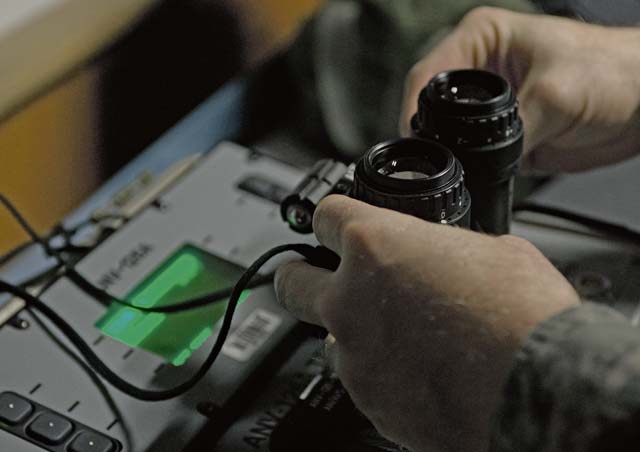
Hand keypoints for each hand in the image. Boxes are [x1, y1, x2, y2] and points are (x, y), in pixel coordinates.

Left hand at [275, 195, 579, 451]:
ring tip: (398, 336)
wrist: (541, 390)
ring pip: (330, 337)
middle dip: (299, 274)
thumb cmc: (524, 318)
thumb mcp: (492, 251)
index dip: (332, 217)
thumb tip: (445, 256)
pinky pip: (362, 379)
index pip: (326, 216)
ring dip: (353, 331)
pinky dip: (381, 372)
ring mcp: (354, 356)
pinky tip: (419, 371)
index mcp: (375, 246)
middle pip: (292, 280)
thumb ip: (446, 249)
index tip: (334, 225)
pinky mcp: (369, 403)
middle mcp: (350, 300)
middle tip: (310, 275)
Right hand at [400, 7, 639, 172]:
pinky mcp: (504, 134)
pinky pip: (475, 155)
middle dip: (427, 134)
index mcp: (482, 38)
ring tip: (449, 170)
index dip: (412, 109)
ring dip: (449, 153)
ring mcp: (491, 105)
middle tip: (427, 159)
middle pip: (431, 106)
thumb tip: (480, 158)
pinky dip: (472, 168)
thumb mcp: (555, 93)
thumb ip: (512, 126)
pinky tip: (473, 176)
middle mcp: (481, 70)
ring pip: (451, 134)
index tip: (412, 138)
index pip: (428, 74)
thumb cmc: (614, 72)